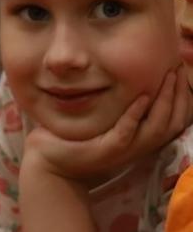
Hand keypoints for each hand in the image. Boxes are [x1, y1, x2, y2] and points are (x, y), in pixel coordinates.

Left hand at [25, 68, 192, 183]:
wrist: (51, 162)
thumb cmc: (77, 137)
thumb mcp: (106, 118)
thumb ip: (122, 104)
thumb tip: (133, 76)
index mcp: (143, 138)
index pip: (176, 118)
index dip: (183, 96)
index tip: (181, 70)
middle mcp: (140, 145)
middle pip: (174, 121)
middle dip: (180, 94)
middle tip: (180, 69)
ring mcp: (126, 149)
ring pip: (158, 127)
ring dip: (166, 100)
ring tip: (169, 76)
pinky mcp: (108, 150)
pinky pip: (127, 131)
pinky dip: (136, 114)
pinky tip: (142, 96)